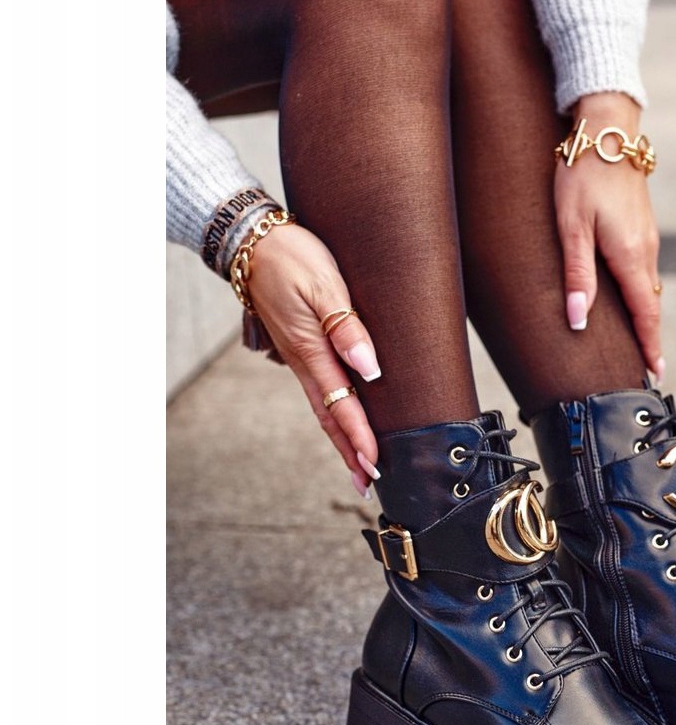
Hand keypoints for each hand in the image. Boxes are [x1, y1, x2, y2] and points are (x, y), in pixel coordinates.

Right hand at [244, 221, 381, 496]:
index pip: (340, 404)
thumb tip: (368, 369)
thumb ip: (346, 327)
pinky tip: (343, 418)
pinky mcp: (299, 344)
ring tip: (358, 465)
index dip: (359, 437)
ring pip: (323, 405)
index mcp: (310, 350)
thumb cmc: (293, 256)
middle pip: (329, 416)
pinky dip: (333, 412)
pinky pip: (319, 387)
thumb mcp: (325, 285)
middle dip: (349, 452)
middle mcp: (303, 359)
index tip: (374, 466)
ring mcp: (299, 354)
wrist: (253, 239)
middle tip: (367, 485)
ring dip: (341, 437)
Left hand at [554, 92, 664, 382]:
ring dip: (645, 316)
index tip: (655, 371)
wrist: (608, 132)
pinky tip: (630, 300)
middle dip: (649, 336)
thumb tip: (578, 320)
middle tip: (647, 367)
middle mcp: (645, 250)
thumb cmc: (582, 175)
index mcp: (630, 255)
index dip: (650, 344)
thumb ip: (576, 274)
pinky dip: (641, 294)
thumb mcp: (571, 226)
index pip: (644, 312)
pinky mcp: (641, 227)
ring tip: (639, 342)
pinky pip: (644, 270)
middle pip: (650, 304)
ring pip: (648, 287)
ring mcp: (646, 237)